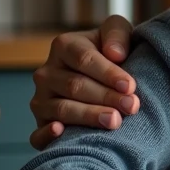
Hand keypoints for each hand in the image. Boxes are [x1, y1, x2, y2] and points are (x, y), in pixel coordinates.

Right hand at [29, 16, 138, 149]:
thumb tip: (115, 54)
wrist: (104, 78)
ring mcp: (41, 100)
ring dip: (89, 116)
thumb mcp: (118, 34)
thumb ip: (117, 35)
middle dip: (106, 97)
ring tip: (115, 121)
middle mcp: (47, 73)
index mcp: (64, 47)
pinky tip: (61, 132)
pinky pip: (37, 134)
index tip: (130, 86)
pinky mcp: (41, 124)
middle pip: (75, 86)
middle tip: (131, 106)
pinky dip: (47, 136)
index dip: (108, 73)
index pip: (84, 59)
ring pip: (62, 109)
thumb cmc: (113, 53)